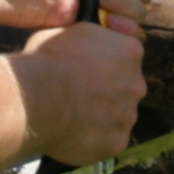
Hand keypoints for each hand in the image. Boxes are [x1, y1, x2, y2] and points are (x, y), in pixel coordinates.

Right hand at [10, 20, 147, 163]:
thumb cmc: (47, 60)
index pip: (127, 54)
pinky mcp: (117, 143)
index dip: (106, 60)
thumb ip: (87, 39)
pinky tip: (72, 134)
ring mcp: (128, 115)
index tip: (89, 65)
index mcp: (130, 51)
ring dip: (101, 115)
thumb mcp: (67, 31)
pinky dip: (93, 138)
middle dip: (106, 90)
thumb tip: (83, 43)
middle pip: (125, 87)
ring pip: (117, 115)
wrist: (36, 99)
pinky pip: (107, 140)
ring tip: (71, 116)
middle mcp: (136, 83)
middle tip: (78, 93)